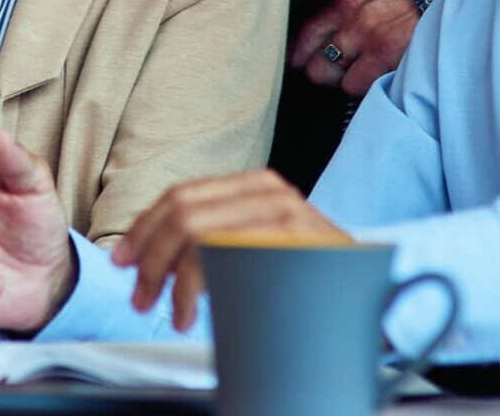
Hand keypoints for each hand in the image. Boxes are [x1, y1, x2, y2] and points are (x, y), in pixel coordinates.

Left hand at [113, 171, 348, 331]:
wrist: (377, 293)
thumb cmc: (311, 276)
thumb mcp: (260, 245)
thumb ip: (217, 237)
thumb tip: (152, 254)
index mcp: (253, 185)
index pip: (181, 195)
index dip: (145, 227)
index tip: (122, 259)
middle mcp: (266, 190)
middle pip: (181, 212)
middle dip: (149, 255)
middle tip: (137, 294)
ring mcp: (280, 212)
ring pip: (194, 232)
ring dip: (167, 276)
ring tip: (164, 311)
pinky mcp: (288, 239)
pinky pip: (219, 257)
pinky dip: (194, 289)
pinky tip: (190, 313)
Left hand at [290, 0, 419, 95]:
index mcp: (341, 3)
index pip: (306, 37)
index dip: (299, 54)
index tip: (298, 62)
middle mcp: (352, 25)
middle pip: (318, 67)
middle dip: (321, 72)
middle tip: (329, 72)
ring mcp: (372, 44)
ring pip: (342, 82)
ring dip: (347, 80)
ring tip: (355, 74)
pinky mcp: (392, 58)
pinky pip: (367, 86)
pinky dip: (368, 85)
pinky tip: (374, 77)